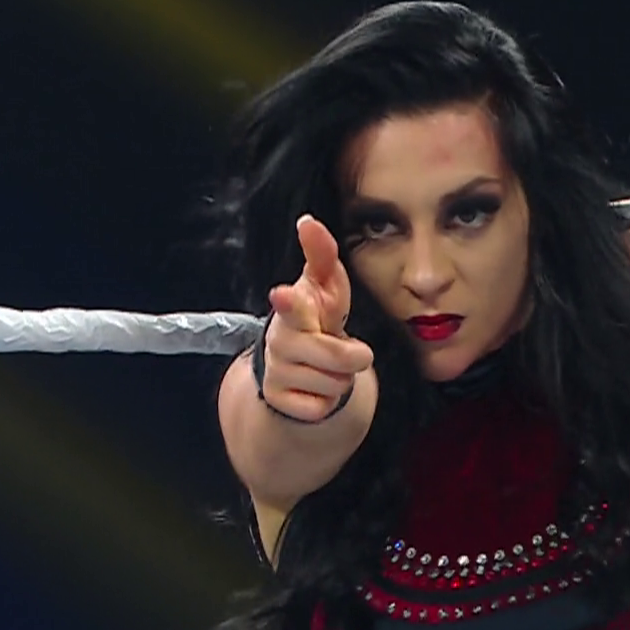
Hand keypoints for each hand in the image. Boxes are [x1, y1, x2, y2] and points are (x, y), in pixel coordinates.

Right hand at [260, 216, 375, 420]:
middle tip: (352, 351)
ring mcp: (276, 371)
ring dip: (340, 379)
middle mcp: (280, 339)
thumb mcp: (326, 289)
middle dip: (353, 357)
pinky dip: (325, 402)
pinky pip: (319, 408)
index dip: (290, 301)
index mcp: (293, 308)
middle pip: (336, 357)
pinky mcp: (277, 400)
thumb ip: (322, 256)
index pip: (293, 305)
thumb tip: (307, 220)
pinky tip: (314, 388)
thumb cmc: (316, 318)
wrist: (295, 365)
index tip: (283, 294)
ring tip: (327, 367)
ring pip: (334, 385)